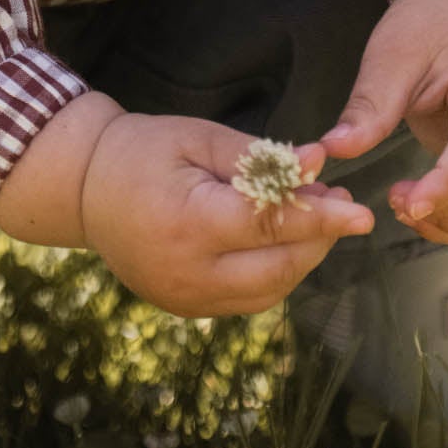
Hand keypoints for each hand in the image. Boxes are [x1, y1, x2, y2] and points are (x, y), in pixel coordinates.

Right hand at [79, 113, 373, 317]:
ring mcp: (185, 298)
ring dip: (303, 257)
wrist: (84, 190)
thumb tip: (318, 165)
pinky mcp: (187, 308)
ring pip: (271, 290)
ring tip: (316, 216)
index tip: (362, 214)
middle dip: (319, 237)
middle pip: (279, 267)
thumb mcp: (199, 138)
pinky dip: (277, 273)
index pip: (270, 226)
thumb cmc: (143, 151)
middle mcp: (187, 272)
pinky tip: (283, 240)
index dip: (321, 219)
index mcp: (188, 223)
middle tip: (342, 203)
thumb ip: (260, 158)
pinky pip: (250, 299)